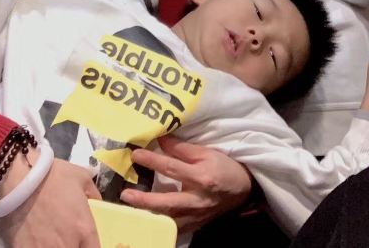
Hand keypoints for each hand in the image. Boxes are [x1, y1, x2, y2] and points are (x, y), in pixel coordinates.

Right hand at [0, 157, 101, 247]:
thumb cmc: (52, 175)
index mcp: (85, 229)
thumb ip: (93, 193)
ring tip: (48, 237)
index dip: (89, 246)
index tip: (83, 241)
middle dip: (73, 246)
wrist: (19, 178)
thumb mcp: (81, 177)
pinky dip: (38, 247)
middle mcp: (69, 245)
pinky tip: (36, 240)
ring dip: (54, 247)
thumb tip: (96, 201)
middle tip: (66, 237)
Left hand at [120, 136, 251, 233]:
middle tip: (125, 195)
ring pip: (170, 220)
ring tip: (130, 209)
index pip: (171, 167)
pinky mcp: (196, 224)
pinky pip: (177, 228)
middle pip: (167, 201)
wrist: (243, 188)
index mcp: (200, 177)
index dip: (152, 160)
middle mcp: (197, 199)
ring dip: (150, 215)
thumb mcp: (205, 152)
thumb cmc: (224, 165)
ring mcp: (196, 215)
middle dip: (145, 200)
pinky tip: (148, 221)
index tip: (135, 154)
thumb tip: (159, 139)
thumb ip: (181, 148)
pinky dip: (162, 225)